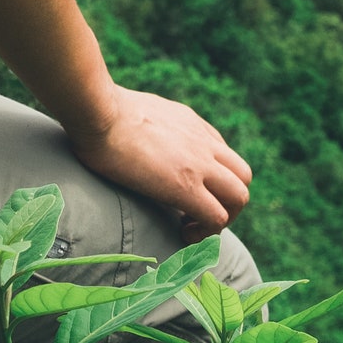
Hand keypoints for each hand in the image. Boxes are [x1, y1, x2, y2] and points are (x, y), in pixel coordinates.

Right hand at [66, 87, 252, 238]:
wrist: (99, 113)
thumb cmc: (103, 112)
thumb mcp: (140, 109)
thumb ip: (150, 123)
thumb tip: (132, 131)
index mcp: (192, 124)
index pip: (224, 156)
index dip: (211, 180)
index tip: (187, 192)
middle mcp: (204, 143)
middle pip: (243, 177)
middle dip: (227, 202)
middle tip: (195, 215)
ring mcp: (199, 164)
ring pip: (240, 198)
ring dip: (222, 219)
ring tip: (190, 228)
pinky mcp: (186, 187)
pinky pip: (217, 217)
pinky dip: (205, 232)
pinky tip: (180, 233)